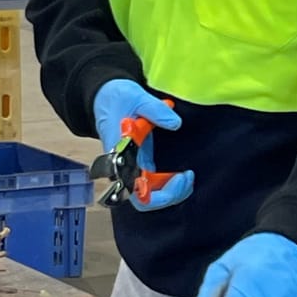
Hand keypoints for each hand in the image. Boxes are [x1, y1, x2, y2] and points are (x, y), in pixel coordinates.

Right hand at [92, 79, 193, 210]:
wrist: (107, 97)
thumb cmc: (118, 99)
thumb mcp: (136, 97)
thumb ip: (155, 110)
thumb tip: (175, 124)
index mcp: (119, 155)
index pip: (132, 189)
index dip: (152, 195)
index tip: (175, 177)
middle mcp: (125, 167)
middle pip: (144, 199)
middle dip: (169, 195)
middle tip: (187, 176)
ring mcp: (133, 166)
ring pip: (151, 194)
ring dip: (172, 191)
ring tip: (188, 176)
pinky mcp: (141, 162)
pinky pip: (155, 183)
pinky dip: (171, 182)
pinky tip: (184, 173)